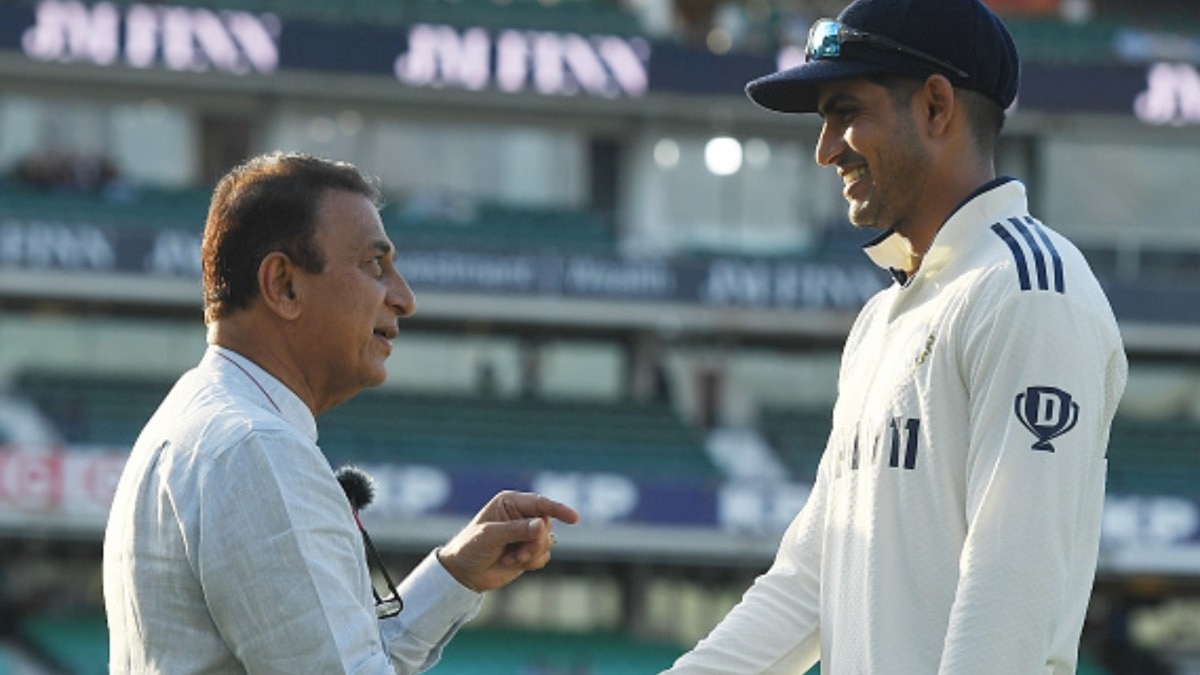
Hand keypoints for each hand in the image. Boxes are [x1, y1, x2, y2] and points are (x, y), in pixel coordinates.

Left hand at [437, 491, 579, 591]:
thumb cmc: (471, 548)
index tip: (574, 518)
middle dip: (535, 542)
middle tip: (518, 553)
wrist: (463, 574)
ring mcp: (526, 534)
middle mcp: (521, 515)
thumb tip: (542, 525)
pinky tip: (513, 563)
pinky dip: (531, 562)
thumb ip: (517, 530)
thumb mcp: (490, 536)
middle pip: (546, 525)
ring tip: (511, 558)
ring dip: (531, 553)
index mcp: (510, 503)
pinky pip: (544, 556)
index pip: (540, 503)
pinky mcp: (528, 551)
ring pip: (547, 542)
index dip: (558, 510)